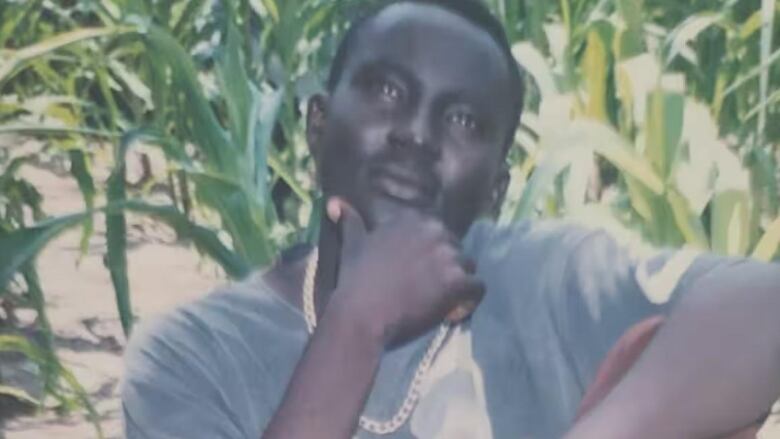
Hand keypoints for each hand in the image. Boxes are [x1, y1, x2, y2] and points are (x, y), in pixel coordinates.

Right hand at [325, 197, 484, 347]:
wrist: (360, 316)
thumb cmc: (354, 282)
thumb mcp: (352, 245)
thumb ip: (350, 221)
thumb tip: (334, 202)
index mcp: (412, 220)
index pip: (438, 235)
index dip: (430, 257)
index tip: (415, 277)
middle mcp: (434, 231)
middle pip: (455, 250)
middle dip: (446, 271)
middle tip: (426, 293)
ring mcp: (447, 255)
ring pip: (468, 268)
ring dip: (458, 286)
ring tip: (438, 305)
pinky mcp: (457, 281)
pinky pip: (478, 289)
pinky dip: (468, 303)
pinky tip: (449, 314)